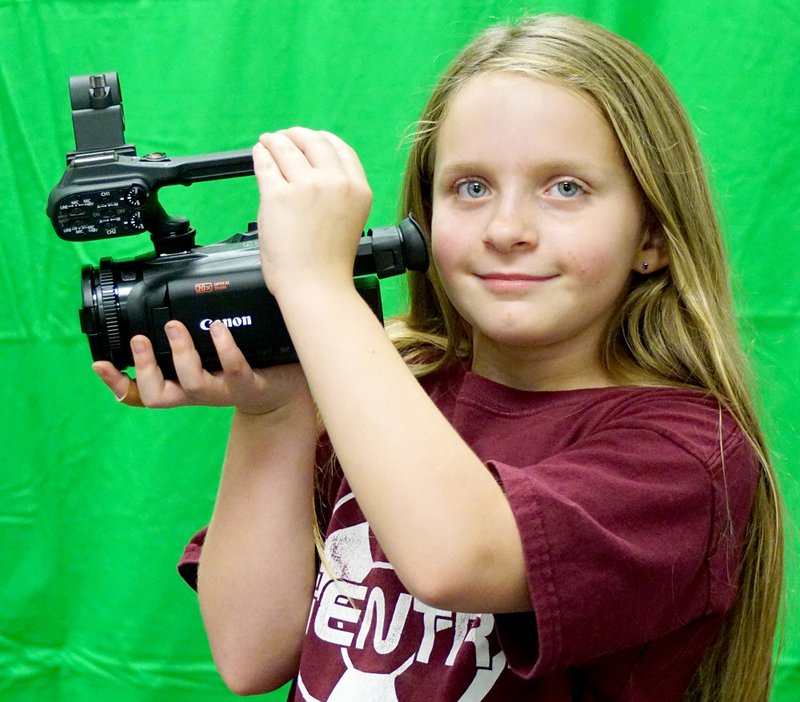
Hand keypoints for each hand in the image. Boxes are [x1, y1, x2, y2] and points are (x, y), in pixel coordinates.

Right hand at [91, 320, 308, 415]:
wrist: (283, 391)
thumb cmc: (242, 371)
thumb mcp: (209, 360)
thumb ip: (187, 343)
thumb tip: (166, 309)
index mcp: (182, 385)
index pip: (141, 392)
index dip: (118, 384)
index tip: (99, 364)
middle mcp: (198, 392)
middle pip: (158, 395)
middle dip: (144, 369)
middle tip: (139, 341)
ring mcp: (223, 390)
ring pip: (192, 382)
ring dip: (180, 354)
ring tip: (175, 327)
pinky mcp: (248, 384)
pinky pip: (233, 368)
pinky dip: (223, 347)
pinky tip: (217, 328)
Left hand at [252, 127, 371, 296]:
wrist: (316, 285)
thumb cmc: (329, 262)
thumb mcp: (349, 219)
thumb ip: (338, 193)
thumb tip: (313, 169)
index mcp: (358, 189)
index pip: (339, 148)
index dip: (320, 139)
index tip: (309, 139)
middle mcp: (335, 183)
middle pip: (313, 141)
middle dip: (296, 135)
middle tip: (283, 137)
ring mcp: (306, 187)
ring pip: (286, 148)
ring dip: (274, 141)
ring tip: (267, 143)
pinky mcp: (278, 195)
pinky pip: (266, 164)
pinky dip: (260, 155)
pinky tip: (259, 154)